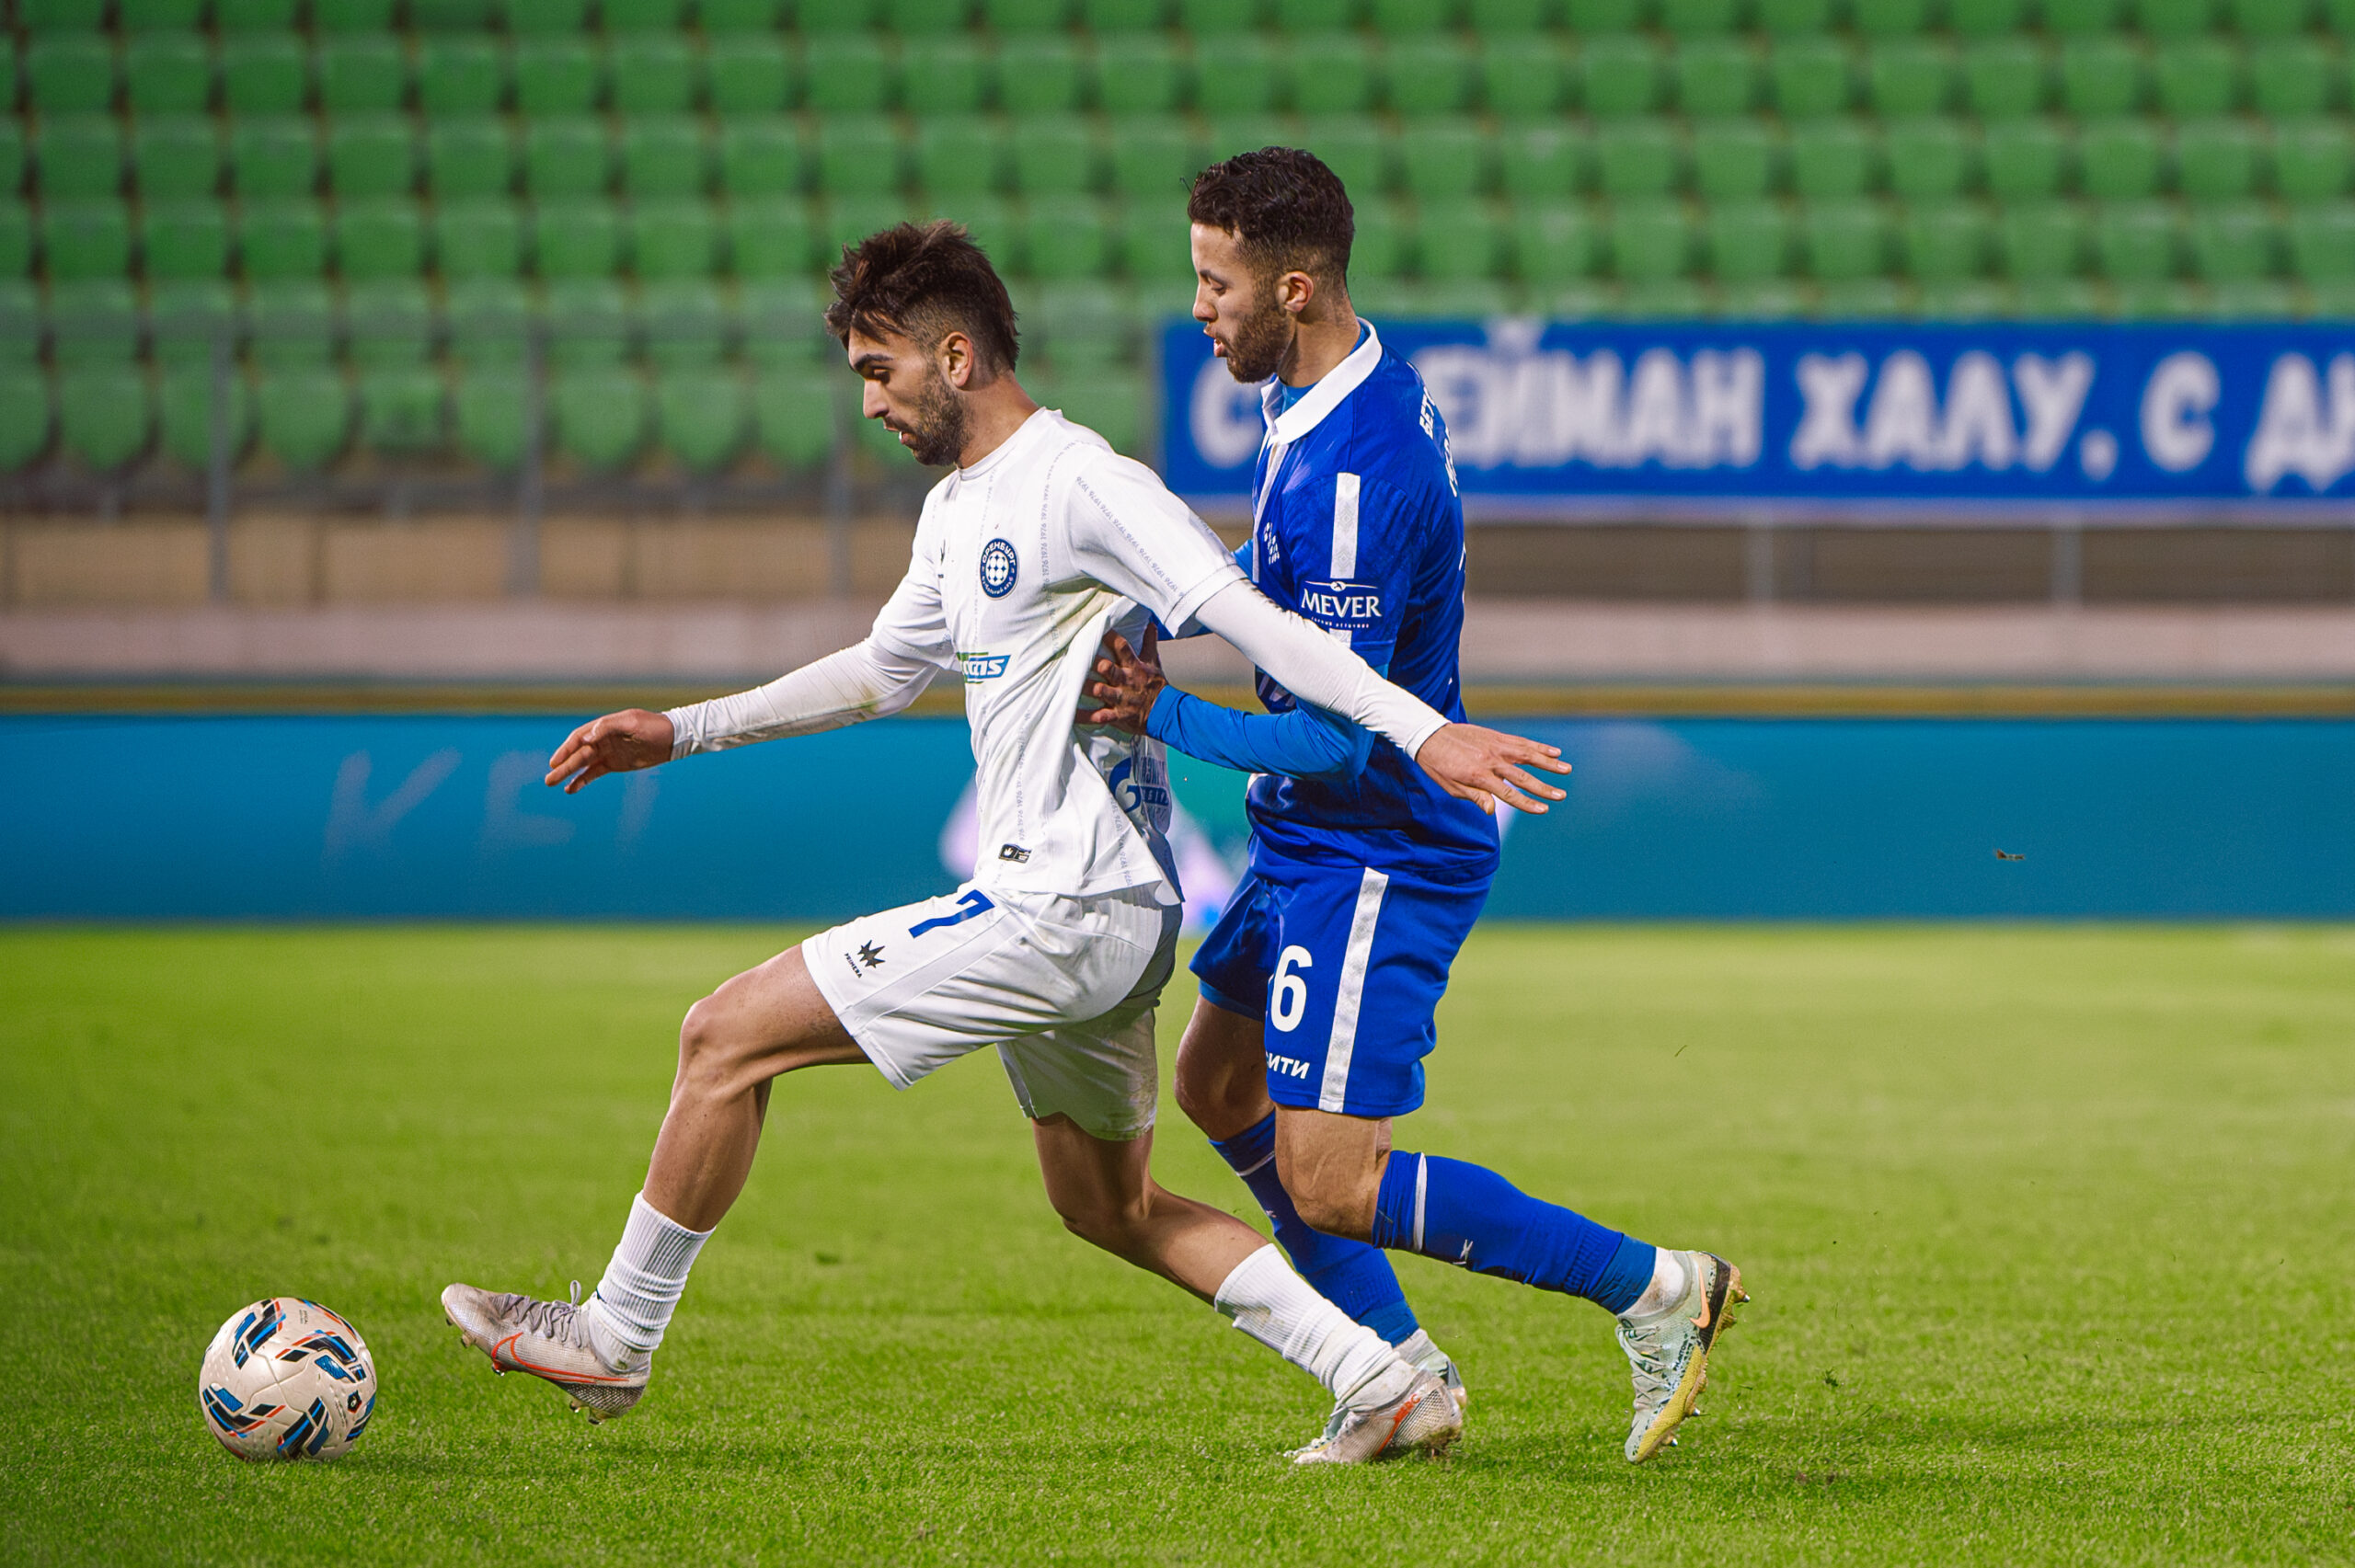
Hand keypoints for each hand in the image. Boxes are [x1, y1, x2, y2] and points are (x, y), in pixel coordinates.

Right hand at [546, 708, 675, 793]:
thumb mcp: (632, 723)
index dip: (565, 749)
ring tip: (552, 783)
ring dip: (568, 773)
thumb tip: (586, 738)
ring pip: (582, 764)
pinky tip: (570, 788)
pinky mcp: (614, 764)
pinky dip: (582, 780)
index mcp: (604, 727)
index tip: (555, 761)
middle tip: (548, 779)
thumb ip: (608, 728)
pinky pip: (594, 773)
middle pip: (577, 753)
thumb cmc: (654, 727)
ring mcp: (607, 752)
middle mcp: (602, 739)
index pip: (579, 738)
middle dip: (562, 766)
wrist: (673, 738)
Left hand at [1077, 625, 1166, 735]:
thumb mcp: (1154, 662)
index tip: (1097, 629)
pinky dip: (1084, 716)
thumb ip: (1149, 642)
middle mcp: (1126, 681)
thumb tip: (1150, 623)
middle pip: (1109, 669)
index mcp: (1134, 666)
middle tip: (1081, 658)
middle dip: (1097, 665)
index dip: (1110, 637)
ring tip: (1073, 685)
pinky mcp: (1118, 715)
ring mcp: (1121, 699)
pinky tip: (1071, 714)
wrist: (1167, 712)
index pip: (1122, 647)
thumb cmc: (1157, 685)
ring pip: (1102, 691)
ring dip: (1088, 688)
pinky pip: (1099, 716)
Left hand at [1413, 724, 1570, 815]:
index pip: (1508, 793)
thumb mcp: (1451, 787)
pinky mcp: (1496, 736)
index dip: (1527, 803)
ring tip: (1566, 770)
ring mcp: (1495, 746)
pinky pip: (1521, 742)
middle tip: (1561, 796)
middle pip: (1522, 777)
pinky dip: (1538, 746)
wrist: (1429, 735)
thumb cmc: (1439, 766)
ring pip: (1527, 755)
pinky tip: (1553, 751)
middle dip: (1543, 787)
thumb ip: (1475, 796)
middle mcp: (1490, 760)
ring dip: (1548, 763)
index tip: (1543, 810)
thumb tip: (1493, 810)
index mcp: (1478, 776)